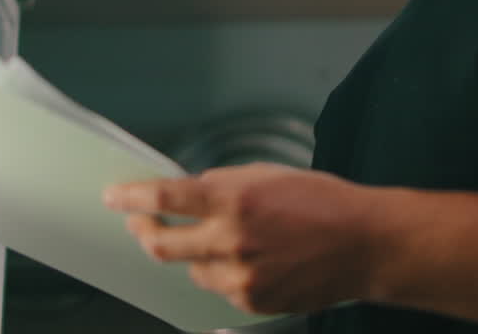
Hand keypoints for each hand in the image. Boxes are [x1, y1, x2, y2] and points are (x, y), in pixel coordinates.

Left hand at [102, 163, 381, 314]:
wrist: (364, 244)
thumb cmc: (321, 201)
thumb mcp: (266, 175)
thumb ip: (223, 186)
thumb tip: (187, 195)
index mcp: (234, 198)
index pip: (164, 199)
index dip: (131, 197)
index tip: (113, 197)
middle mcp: (231, 239)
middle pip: (160, 244)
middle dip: (142, 231)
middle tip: (138, 222)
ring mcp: (240, 276)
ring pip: (189, 269)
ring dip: (191, 254)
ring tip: (217, 240)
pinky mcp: (252, 301)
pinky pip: (218, 288)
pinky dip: (221, 273)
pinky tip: (248, 260)